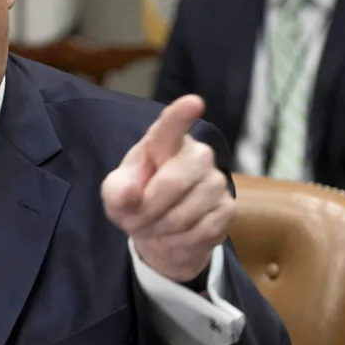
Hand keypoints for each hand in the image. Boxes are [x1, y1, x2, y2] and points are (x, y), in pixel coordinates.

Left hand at [101, 95, 234, 281]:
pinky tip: (175, 235)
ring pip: (184, 214)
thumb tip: (128, 193)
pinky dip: (179, 241)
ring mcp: (217, 180)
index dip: (181, 115)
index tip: (193, 102)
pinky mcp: (229, 208)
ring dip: (161, 229)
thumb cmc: (136, 200)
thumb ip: (117, 192)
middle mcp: (196, 154)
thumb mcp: (115, 196)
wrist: (161, 231)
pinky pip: (200, 232)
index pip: (171, 126)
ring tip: (155, 226)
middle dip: (147, 210)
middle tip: (135, 220)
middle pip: (171, 184)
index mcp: (163, 143)